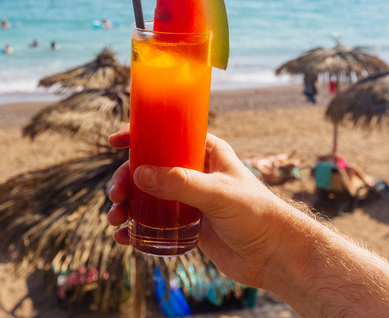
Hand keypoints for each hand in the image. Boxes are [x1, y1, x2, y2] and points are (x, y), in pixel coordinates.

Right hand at [107, 125, 295, 287]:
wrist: (274, 255)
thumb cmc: (256, 214)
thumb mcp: (218, 193)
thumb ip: (180, 183)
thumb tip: (139, 173)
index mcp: (206, 151)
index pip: (168, 133)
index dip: (140, 134)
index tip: (114, 141)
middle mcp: (195, 171)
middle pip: (150, 167)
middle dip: (127, 179)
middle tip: (116, 195)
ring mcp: (189, 198)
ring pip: (147, 195)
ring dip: (126, 205)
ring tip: (115, 220)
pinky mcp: (187, 224)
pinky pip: (154, 221)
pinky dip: (135, 227)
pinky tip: (123, 237)